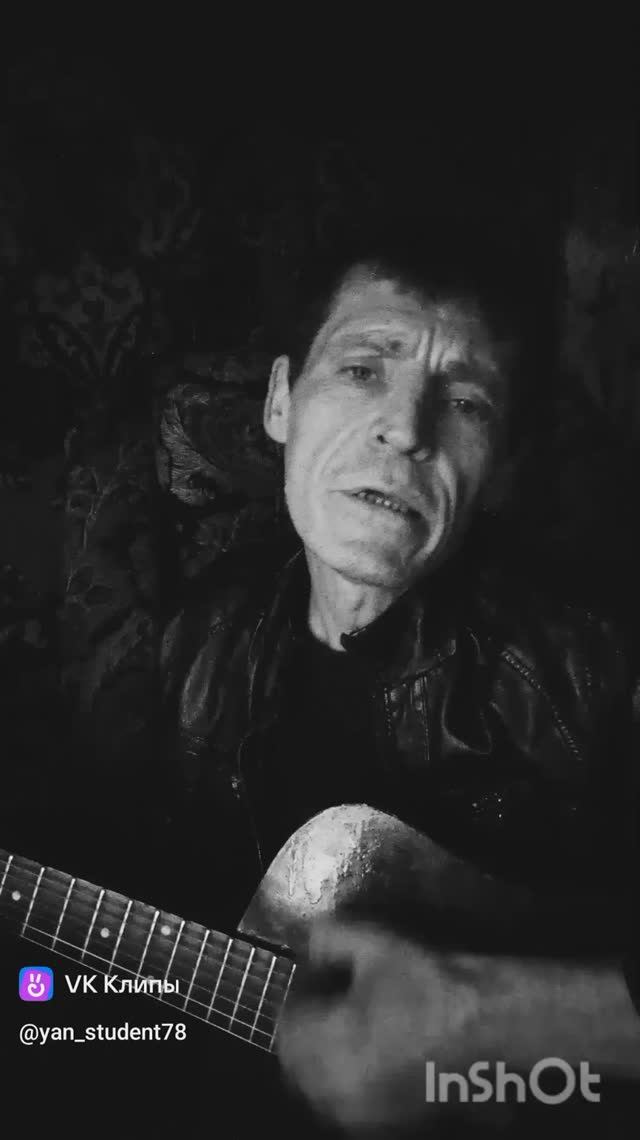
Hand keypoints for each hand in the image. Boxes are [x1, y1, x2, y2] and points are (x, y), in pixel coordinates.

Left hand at [276, 918, 489, 1132]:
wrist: (496, 1027)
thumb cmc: (431, 984)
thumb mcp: (375, 943)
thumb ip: (330, 937)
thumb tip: (314, 945)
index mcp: (322, 1051)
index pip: (287, 1024)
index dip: (304, 993)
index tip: (324, 973)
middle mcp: (335, 1095)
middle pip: (302, 1063)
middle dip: (313, 1029)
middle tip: (339, 997)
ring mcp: (366, 1119)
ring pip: (327, 1089)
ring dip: (333, 1058)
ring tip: (364, 1024)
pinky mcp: (396, 1127)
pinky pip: (359, 1106)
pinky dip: (360, 1080)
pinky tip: (388, 1051)